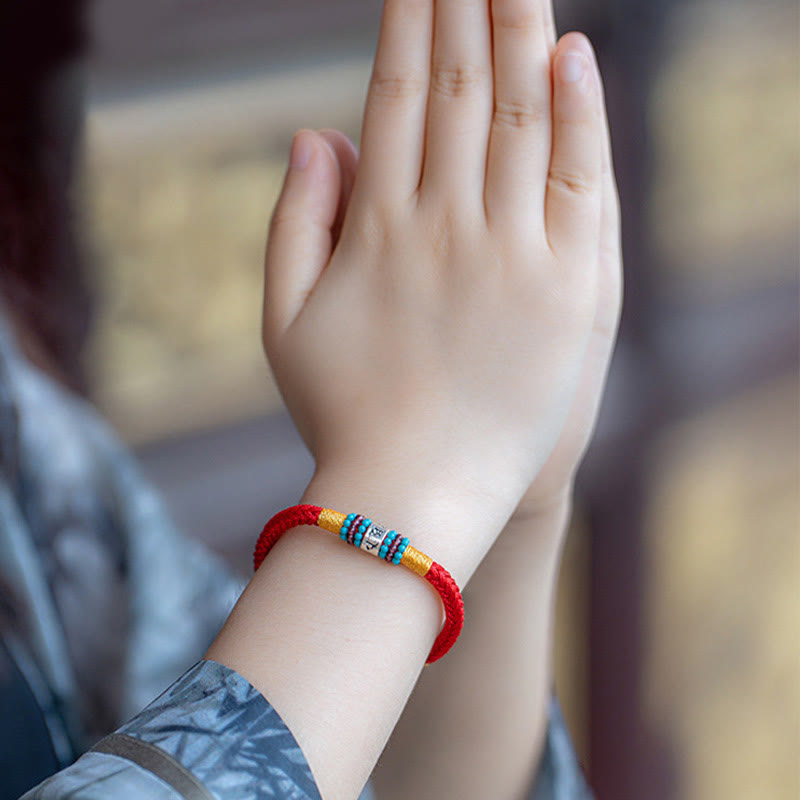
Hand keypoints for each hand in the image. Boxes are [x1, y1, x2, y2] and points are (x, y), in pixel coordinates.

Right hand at [262, 0, 609, 563]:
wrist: (418, 494)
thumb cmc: (344, 414)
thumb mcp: (285, 323)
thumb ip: (294, 223)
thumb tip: (315, 133)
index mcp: (375, 230)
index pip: (397, 99)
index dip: (408, 27)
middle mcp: (442, 227)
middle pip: (460, 91)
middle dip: (463, 6)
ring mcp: (509, 255)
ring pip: (518, 118)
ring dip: (518, 32)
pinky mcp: (565, 289)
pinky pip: (576, 181)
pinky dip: (576, 113)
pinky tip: (571, 54)